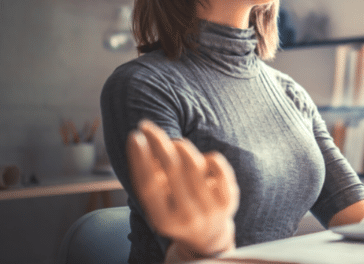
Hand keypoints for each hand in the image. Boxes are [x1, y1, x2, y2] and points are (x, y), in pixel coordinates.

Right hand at [127, 120, 238, 258]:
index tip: (134, 136)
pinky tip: (203, 157)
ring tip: (175, 142)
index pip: (148, 185)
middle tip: (147, 126)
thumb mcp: (160, 202)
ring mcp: (210, 209)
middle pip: (171, 170)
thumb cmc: (177, 209)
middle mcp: (187, 216)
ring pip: (194, 165)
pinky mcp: (229, 201)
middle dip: (158, 143)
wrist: (208, 236)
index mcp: (163, 220)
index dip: (140, 158)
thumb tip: (144, 142)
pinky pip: (218, 168)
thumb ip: (151, 177)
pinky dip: (210, 157)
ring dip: (181, 147)